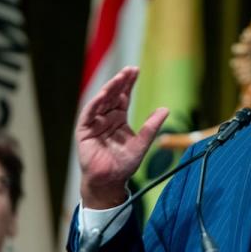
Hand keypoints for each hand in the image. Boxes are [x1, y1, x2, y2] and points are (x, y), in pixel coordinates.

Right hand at [77, 67, 168, 208]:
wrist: (109, 181)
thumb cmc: (124, 165)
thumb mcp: (142, 143)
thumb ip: (151, 127)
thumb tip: (165, 109)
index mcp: (119, 119)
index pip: (123, 97)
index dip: (128, 84)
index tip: (135, 70)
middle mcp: (106, 118)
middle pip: (113, 95)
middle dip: (120, 82)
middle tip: (129, 70)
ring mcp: (95, 123)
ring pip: (101, 101)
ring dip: (109, 89)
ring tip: (119, 79)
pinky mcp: (84, 131)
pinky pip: (89, 114)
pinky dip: (95, 104)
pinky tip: (102, 95)